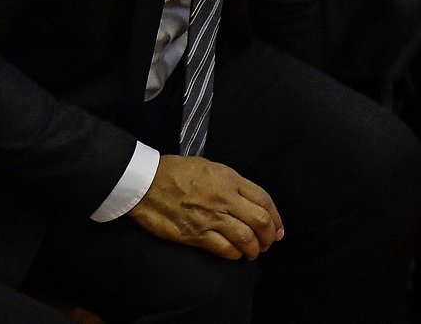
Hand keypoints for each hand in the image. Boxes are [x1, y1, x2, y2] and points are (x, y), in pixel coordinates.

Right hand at [127, 154, 283, 260]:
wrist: (143, 182)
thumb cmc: (172, 171)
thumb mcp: (206, 166)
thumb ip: (228, 181)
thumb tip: (245, 199)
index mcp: (228, 179)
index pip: (264, 200)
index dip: (276, 217)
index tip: (277, 228)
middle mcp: (224, 198)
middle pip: (260, 222)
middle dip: (269, 236)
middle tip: (268, 243)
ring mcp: (210, 218)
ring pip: (246, 238)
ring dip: (254, 248)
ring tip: (252, 252)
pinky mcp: (196, 234)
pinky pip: (224, 249)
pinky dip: (234, 254)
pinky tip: (234, 254)